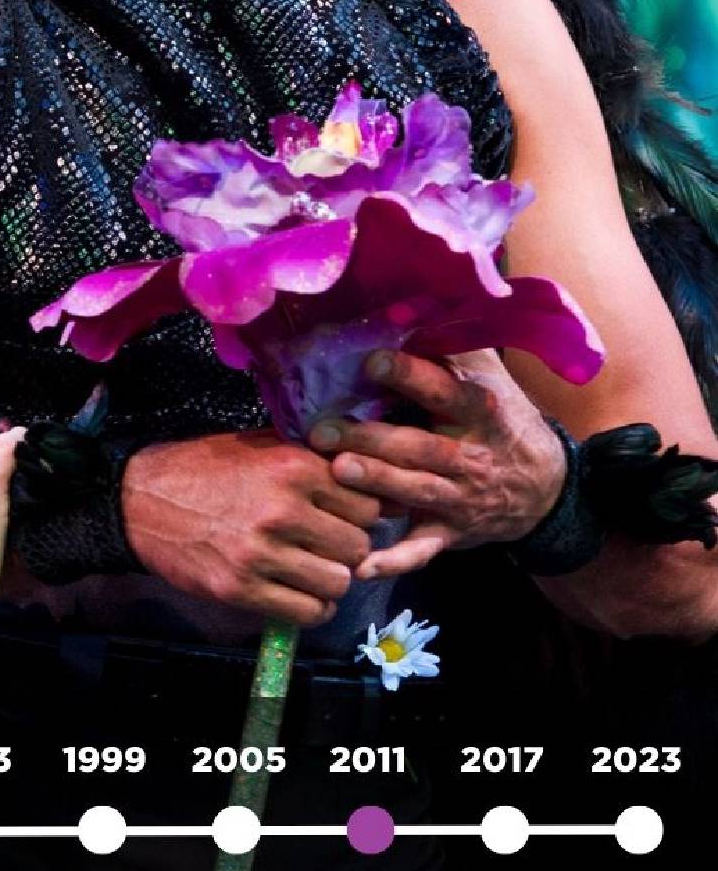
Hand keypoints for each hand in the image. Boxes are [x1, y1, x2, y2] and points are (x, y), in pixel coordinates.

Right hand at [122, 430, 382, 625]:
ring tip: (310, 570)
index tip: (341, 517)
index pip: (366, 505)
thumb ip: (310, 457)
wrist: (141, 501)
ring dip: (329, 581)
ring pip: (338, 583)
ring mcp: (261, 554)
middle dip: (346, 550)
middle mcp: (282, 510)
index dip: (358, 514)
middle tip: (324, 546)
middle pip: (357, 547)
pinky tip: (295, 592)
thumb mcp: (258, 445)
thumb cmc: (204, 469)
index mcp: (291, 468)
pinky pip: (307, 612)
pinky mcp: (241, 589)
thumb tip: (368, 475)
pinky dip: (309, 607)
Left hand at [307, 348, 566, 579]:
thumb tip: (405, 304)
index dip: (411, 376)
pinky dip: (393, 560)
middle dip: (373, 439)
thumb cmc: (500, 418)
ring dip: (378, 485)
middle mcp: (473, 455)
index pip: (446, 390)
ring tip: (338, 473)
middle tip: (325, 430)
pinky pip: (422, 549)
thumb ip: (450, 345)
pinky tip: (360, 566)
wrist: (546, 488)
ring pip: (418, 492)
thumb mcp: (489, 378)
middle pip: (421, 447)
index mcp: (481, 410)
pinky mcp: (450, 532)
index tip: (372, 362)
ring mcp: (462, 498)